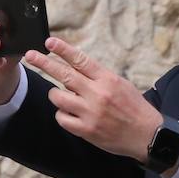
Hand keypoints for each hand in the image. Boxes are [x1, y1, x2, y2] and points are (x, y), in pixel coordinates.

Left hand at [23, 37, 163, 162]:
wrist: (148, 135)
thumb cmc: (135, 108)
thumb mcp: (122, 85)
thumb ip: (99, 78)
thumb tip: (74, 69)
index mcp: (109, 80)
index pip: (81, 60)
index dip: (63, 50)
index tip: (49, 42)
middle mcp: (98, 94)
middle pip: (64, 74)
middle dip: (44, 63)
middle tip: (30, 55)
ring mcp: (91, 112)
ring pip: (58, 97)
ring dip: (57, 94)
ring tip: (63, 96)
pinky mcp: (86, 129)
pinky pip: (61, 117)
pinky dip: (63, 114)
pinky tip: (72, 114)